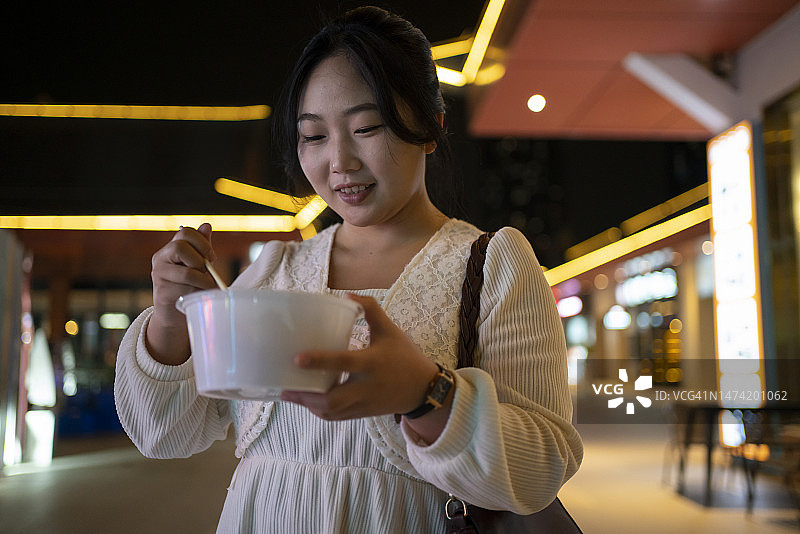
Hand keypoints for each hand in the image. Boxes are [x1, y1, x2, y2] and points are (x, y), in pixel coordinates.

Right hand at [146, 223, 217, 363]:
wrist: (174, 313)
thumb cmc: (189, 285)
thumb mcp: (199, 264)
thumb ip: (202, 246)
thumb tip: (206, 225)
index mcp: (170, 248)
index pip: (185, 232)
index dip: (202, 242)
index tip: (211, 256)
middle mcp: (161, 258)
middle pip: (180, 247)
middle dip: (200, 258)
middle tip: (207, 269)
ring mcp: (159, 275)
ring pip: (187, 272)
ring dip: (202, 279)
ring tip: (206, 285)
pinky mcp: (161, 293)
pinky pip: (186, 290)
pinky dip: (198, 292)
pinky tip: (199, 295)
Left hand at [280, 295, 441, 421]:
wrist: (424, 389)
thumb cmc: (405, 356)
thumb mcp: (390, 330)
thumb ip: (371, 310)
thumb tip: (347, 296)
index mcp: (372, 363)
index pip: (343, 362)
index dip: (319, 361)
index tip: (297, 358)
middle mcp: (367, 386)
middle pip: (332, 399)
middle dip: (306, 396)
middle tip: (285, 387)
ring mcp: (364, 403)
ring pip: (332, 412)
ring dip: (309, 406)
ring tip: (289, 394)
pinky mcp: (363, 413)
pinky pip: (337, 417)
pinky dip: (320, 411)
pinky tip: (308, 401)